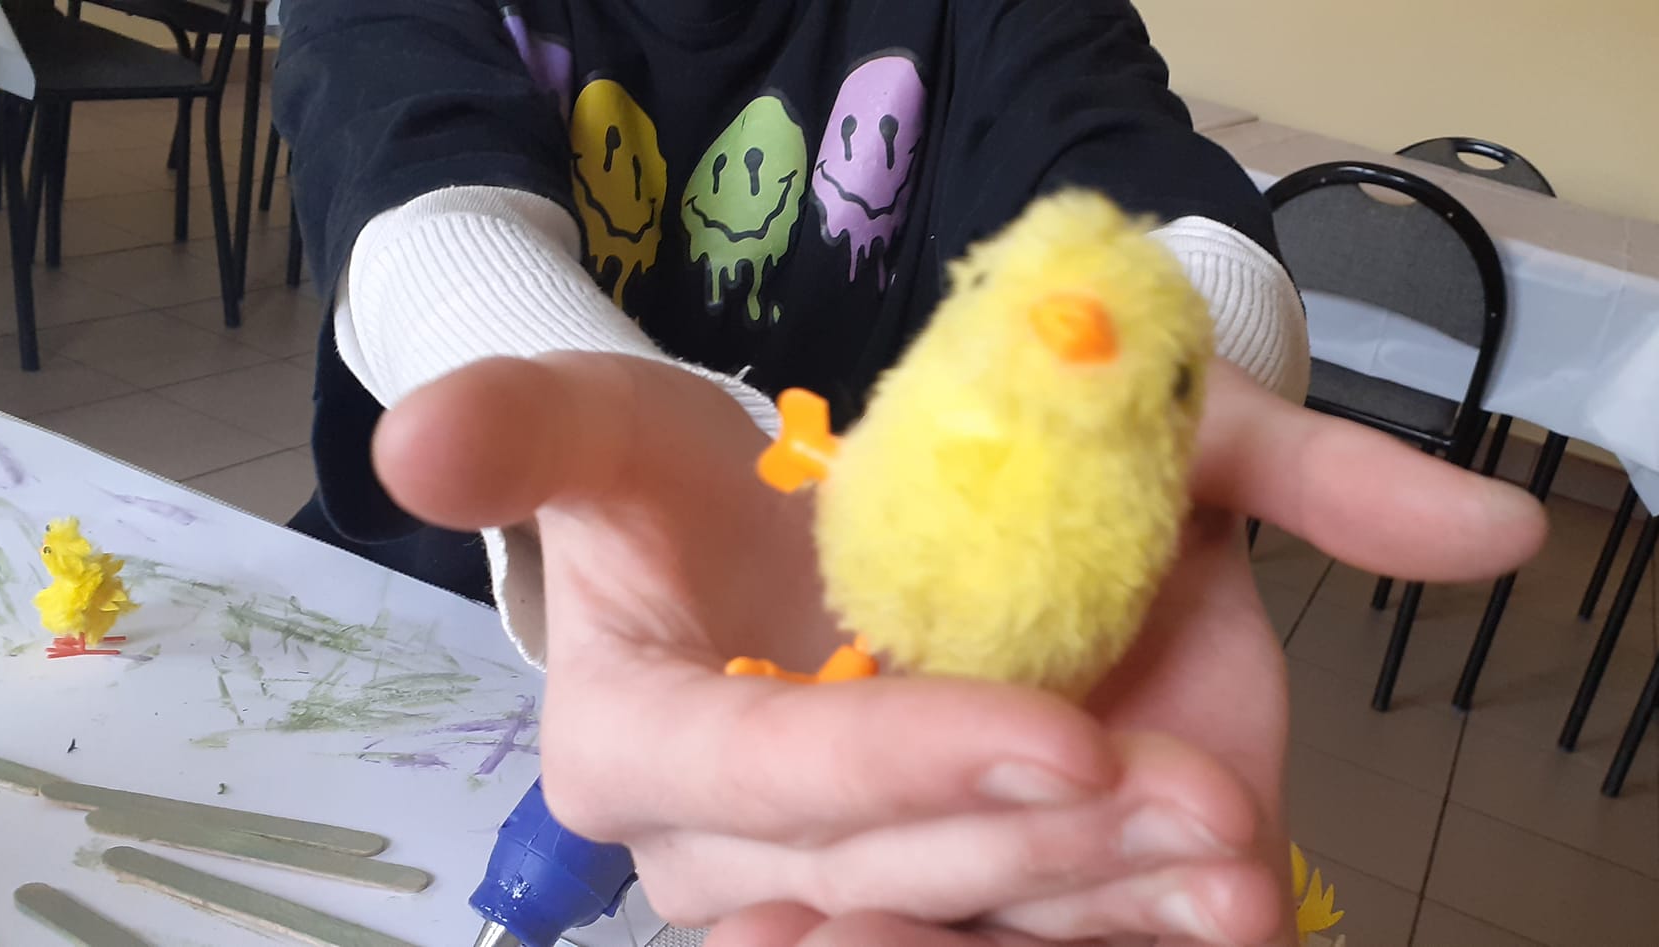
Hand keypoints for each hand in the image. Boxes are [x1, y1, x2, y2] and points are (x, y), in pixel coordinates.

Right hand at [374, 355, 1544, 945]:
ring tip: (1242, 870)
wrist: (767, 549)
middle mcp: (731, 862)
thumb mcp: (610, 426)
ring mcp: (839, 898)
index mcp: (635, 749)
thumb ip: (531, 429)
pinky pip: (1017, 942)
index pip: (762, 778)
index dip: (897, 767)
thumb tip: (416, 439)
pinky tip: (1229, 909)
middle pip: (888, 878)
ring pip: (965, 935)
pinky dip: (1126, 932)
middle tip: (1205, 803)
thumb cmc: (679, 486)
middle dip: (1045, 852)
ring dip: (1109, 913)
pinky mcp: (934, 903)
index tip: (1062, 735)